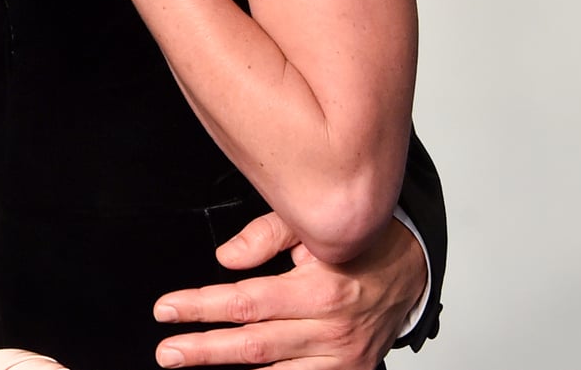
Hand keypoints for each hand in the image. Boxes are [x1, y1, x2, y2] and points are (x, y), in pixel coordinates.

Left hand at [151, 211, 425, 368]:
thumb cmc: (360, 241)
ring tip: (190, 363)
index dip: (200, 306)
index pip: (246, 302)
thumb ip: (266, 236)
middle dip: (204, 349)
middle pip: (253, 345)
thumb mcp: (313, 225)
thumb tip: (226, 259)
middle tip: (167, 352)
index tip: (166, 308)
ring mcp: (343, 357)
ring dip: (228, 369)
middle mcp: (332, 329)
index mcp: (321, 289)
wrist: (414, 266)